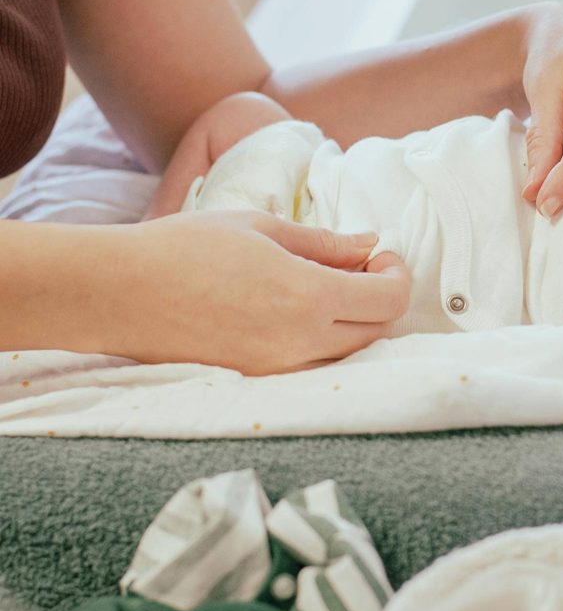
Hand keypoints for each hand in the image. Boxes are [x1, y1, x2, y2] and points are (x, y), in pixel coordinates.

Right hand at [102, 211, 410, 374]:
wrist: (118, 292)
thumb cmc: (186, 248)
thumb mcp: (262, 228)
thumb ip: (324, 242)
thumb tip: (369, 244)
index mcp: (308, 297)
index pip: (388, 300)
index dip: (397, 275)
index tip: (382, 256)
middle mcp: (301, 343)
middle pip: (377, 332)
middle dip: (383, 298)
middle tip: (363, 269)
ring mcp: (277, 369)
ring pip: (348, 354)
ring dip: (357, 323)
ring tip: (332, 287)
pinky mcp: (255, 381)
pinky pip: (312, 367)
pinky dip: (325, 341)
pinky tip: (303, 312)